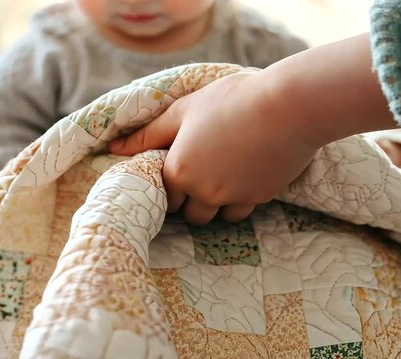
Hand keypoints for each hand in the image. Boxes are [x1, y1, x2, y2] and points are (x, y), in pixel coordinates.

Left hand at [111, 33, 394, 224]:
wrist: (286, 108)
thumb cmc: (230, 101)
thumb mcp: (184, 110)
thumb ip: (148, 134)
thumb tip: (114, 149)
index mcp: (179, 171)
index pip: (165, 193)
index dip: (174, 180)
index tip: (185, 167)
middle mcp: (202, 192)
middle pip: (189, 213)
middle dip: (194, 198)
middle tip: (207, 171)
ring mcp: (232, 199)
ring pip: (216, 216)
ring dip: (217, 203)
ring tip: (228, 174)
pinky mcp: (259, 199)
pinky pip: (242, 211)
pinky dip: (241, 198)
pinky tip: (247, 174)